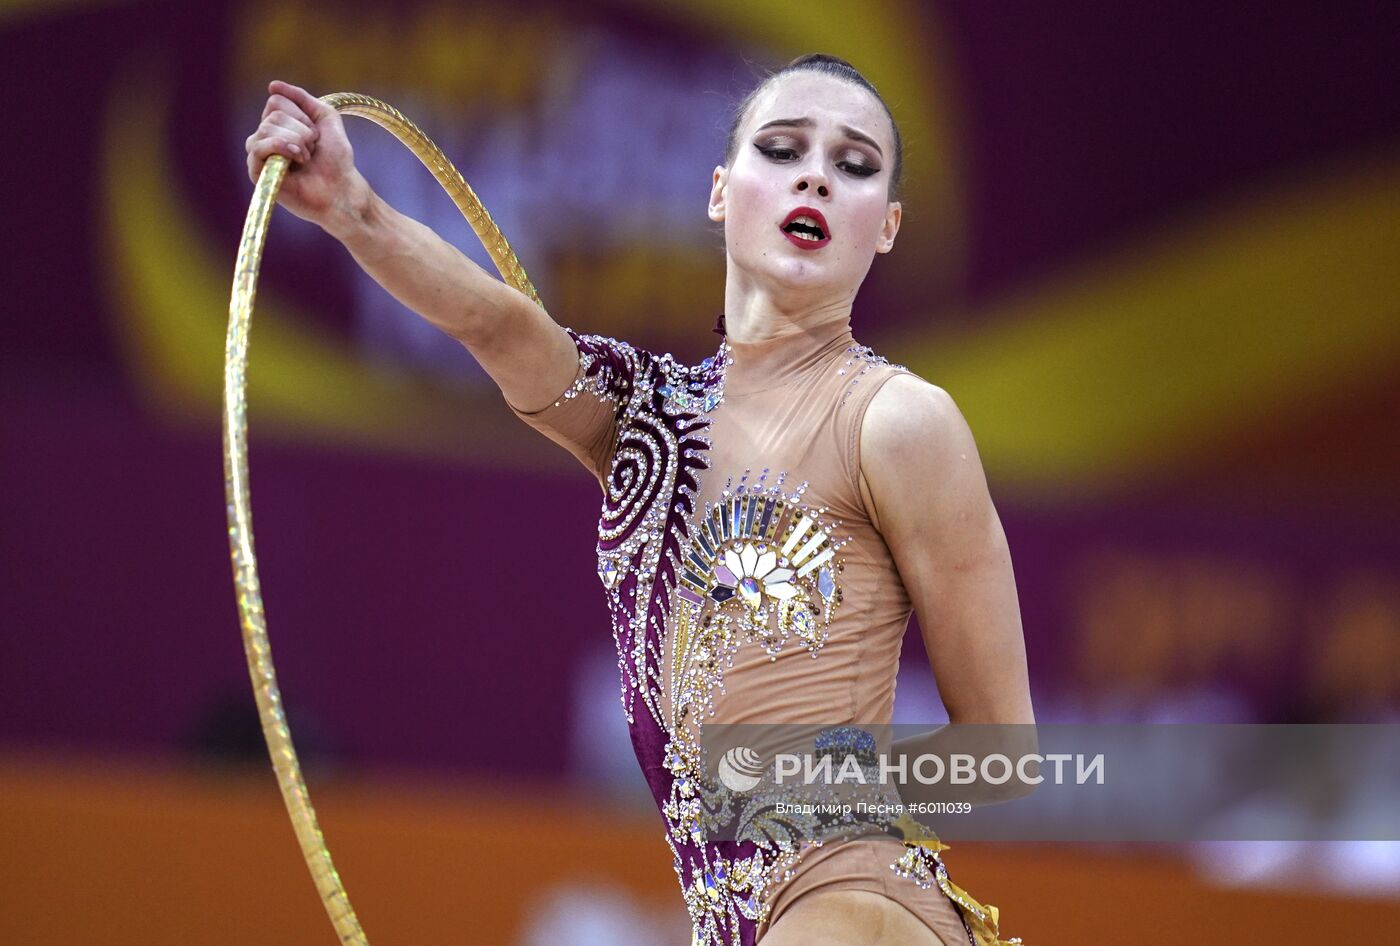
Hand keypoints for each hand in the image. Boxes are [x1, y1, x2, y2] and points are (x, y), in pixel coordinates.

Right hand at [245, 79, 368, 228]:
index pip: (276, 101)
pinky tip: (297, 159)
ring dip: (296, 141)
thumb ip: (302, 98)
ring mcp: (259, 154)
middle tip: (312, 150)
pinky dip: (280, 147)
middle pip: (273, 114)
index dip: (302, 116)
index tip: (317, 135)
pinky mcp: (256, 172)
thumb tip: (272, 85)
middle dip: (302, 130)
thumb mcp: (326, 117)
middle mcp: (264, 137)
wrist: (341, 189)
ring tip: (306, 158)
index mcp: (278, 124)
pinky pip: (257, 147)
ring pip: (267, 127)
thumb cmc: (335, 159)